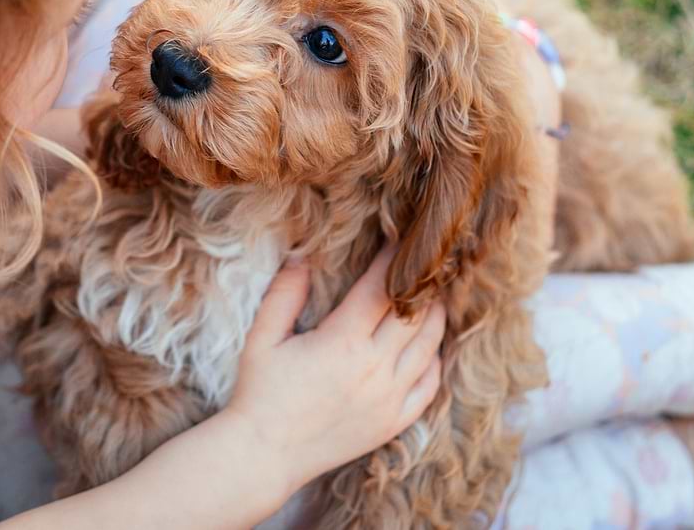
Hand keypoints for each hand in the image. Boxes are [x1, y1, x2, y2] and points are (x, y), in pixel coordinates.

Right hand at [222, 247, 444, 498]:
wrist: (265, 454)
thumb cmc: (259, 392)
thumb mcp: (262, 338)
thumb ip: (284, 294)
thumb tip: (303, 256)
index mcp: (342, 343)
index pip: (381, 289)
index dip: (394, 260)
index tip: (400, 239)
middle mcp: (373, 369)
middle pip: (414, 314)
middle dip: (421, 284)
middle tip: (425, 262)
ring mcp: (388, 398)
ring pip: (429, 347)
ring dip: (434, 317)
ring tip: (432, 296)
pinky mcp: (393, 422)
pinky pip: (429, 386)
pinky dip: (434, 360)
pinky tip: (427, 346)